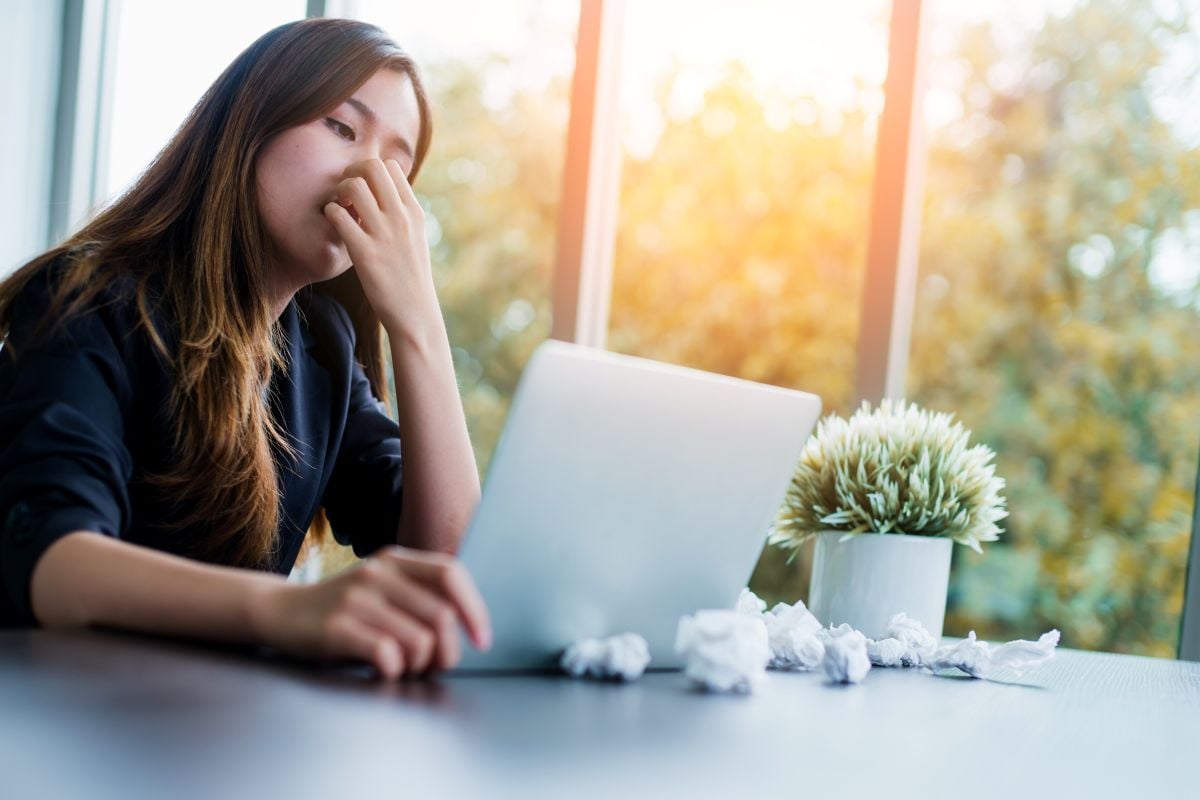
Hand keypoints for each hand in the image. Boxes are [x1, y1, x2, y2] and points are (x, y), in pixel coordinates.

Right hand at [253, 545, 491, 679]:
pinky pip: (387, 654)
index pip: (451, 575)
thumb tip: (469, 624)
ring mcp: (356, 598)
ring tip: (405, 667)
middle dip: (447, 652)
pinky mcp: (336, 627)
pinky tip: (384, 670)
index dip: (474, 609)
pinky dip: (394, 670)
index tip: (482, 640)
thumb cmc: (344, 609)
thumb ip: (419, 595)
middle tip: (434, 666)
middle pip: (441, 616)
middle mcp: (378, 573)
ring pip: (419, 640)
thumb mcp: (382, 588)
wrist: (279, 612)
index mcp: (396, 560)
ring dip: (419, 665)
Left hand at [322, 158, 434, 332]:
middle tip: (344, 194)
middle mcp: (401, 217)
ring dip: (338, 192)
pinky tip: (334, 226)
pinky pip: (338, 215)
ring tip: (339, 209)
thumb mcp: (415, 238)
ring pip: (353, 186)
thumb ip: (401, 213)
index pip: (390, 166)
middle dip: (351, 173)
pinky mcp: (365, 253)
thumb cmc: (410, 276)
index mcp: (414, 211)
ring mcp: (384, 234)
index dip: (369, 171)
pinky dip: (331, 214)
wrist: (415, 312)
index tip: (362, 190)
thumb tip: (382, 194)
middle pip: (371, 167)